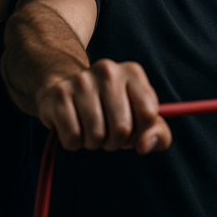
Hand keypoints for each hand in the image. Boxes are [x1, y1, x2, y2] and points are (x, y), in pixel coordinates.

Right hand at [36, 59, 172, 154]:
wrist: (66, 88)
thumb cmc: (111, 108)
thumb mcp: (140, 118)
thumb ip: (158, 135)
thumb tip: (145, 146)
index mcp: (132, 72)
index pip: (148, 115)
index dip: (140, 132)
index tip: (131, 128)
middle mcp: (108, 70)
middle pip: (122, 128)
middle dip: (116, 141)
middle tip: (108, 131)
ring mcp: (81, 81)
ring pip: (96, 135)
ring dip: (94, 143)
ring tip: (90, 128)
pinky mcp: (58, 95)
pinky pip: (73, 138)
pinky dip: (74, 143)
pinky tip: (73, 126)